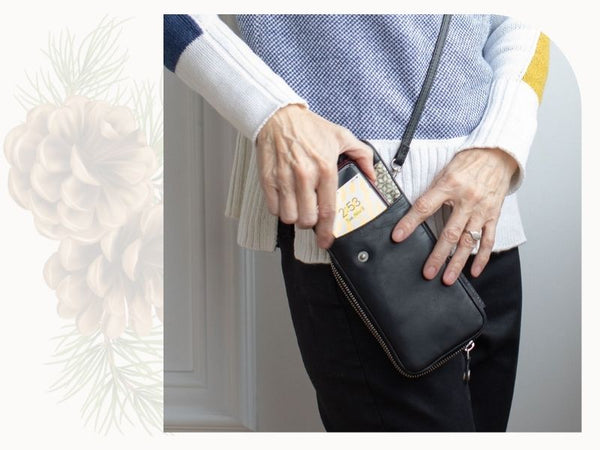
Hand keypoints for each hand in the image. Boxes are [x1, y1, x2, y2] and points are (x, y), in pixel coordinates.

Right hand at [255, 104, 376, 248]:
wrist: (278, 116)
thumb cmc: (309, 127)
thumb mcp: (341, 136)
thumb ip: (362, 156)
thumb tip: (373, 176)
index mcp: (325, 168)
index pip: (328, 210)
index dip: (328, 232)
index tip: (327, 241)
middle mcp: (305, 175)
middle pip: (306, 219)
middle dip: (310, 223)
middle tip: (311, 214)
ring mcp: (284, 178)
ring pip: (288, 217)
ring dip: (294, 217)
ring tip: (297, 207)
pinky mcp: (268, 178)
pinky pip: (273, 207)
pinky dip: (279, 209)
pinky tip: (285, 200)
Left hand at [391, 148, 517, 284]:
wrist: (497, 154)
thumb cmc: (467, 163)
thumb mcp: (444, 172)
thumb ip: (432, 193)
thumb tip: (414, 213)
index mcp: (449, 185)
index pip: (425, 206)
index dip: (409, 222)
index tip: (397, 236)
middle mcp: (467, 199)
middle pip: (449, 232)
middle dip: (437, 255)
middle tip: (428, 272)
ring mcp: (481, 210)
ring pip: (468, 241)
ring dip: (457, 262)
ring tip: (447, 278)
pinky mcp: (493, 215)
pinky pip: (488, 240)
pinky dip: (482, 258)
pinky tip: (473, 272)